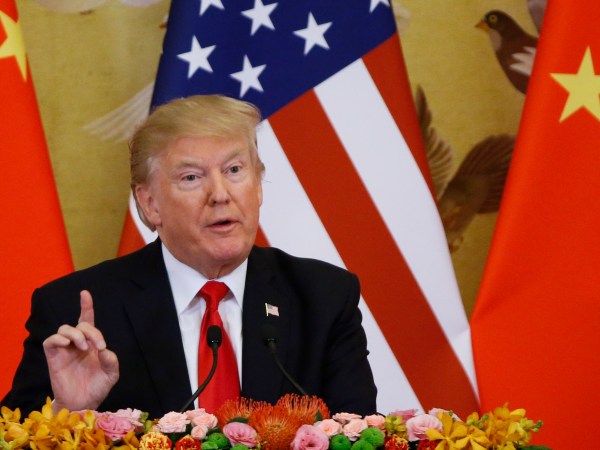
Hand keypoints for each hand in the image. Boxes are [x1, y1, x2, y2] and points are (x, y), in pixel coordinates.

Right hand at [43, 290, 118, 411]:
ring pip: (64, 329)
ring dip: (76, 334)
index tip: (84, 293)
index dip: (86, 306)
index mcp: (91, 343)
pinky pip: (50, 341)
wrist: (84, 403)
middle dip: (91, 330)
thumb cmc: (97, 386)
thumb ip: (111, 361)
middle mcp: (77, 343)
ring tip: (84, 347)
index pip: (87, 320)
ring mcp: (65, 350)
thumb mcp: (111, 374)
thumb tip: (104, 350)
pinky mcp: (54, 357)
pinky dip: (58, 339)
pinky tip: (68, 344)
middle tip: (98, 345)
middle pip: (80, 324)